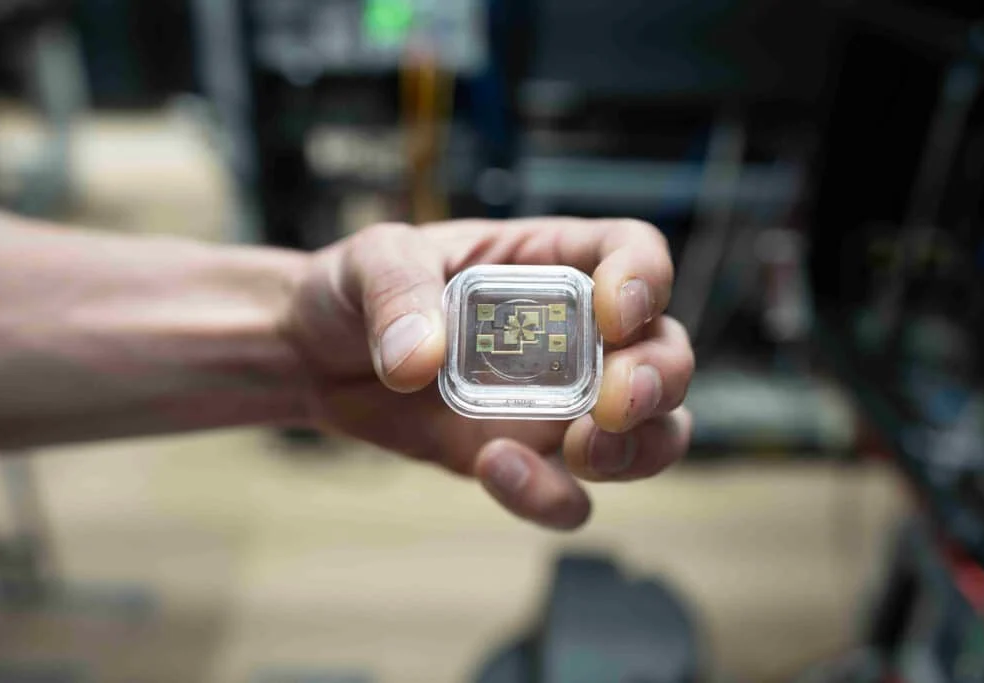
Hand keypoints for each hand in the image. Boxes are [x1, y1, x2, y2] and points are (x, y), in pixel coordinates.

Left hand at [284, 218, 694, 529]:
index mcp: (550, 264)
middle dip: (658, 379)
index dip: (647, 280)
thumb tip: (420, 363)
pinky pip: (571, 495)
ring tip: (581, 450)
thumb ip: (398, 293)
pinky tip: (494, 467)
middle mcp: (573, 333)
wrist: (318, 357)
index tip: (614, 314)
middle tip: (614, 402)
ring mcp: (558, 402)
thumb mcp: (372, 262)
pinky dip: (551, 496)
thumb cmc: (357, 289)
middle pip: (665, 351)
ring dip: (638, 449)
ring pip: (650, 433)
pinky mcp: (527, 459)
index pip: (633, 254)